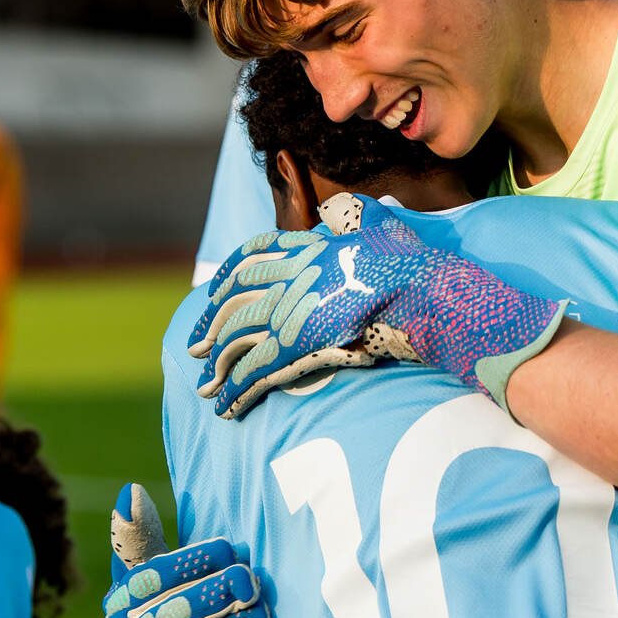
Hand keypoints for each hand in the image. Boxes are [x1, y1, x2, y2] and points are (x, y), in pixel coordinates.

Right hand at [102, 483, 269, 617]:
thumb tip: (130, 492)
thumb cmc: (190, 599)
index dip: (192, 561)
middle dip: (216, 595)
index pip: (149, 578)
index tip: (231, 549)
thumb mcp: (169, 567)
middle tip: (253, 583)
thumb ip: (150, 534)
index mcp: (120, 603)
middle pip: (169, 615)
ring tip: (262, 617)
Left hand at [188, 193, 566, 418]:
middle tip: (195, 346)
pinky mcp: (300, 346)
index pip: (252, 255)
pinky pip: (257, 371)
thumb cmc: (410, 258)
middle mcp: (291, 276)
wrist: (422, 289)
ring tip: (204, 386)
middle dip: (210, 325)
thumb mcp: (377, 221)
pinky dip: (237, 391)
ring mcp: (292, 311)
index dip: (227, 277)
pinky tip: (225, 409)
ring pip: (238, 339)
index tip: (211, 292)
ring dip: (217, 365)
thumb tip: (334, 209)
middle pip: (236, 300)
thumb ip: (350, 213)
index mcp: (306, 247)